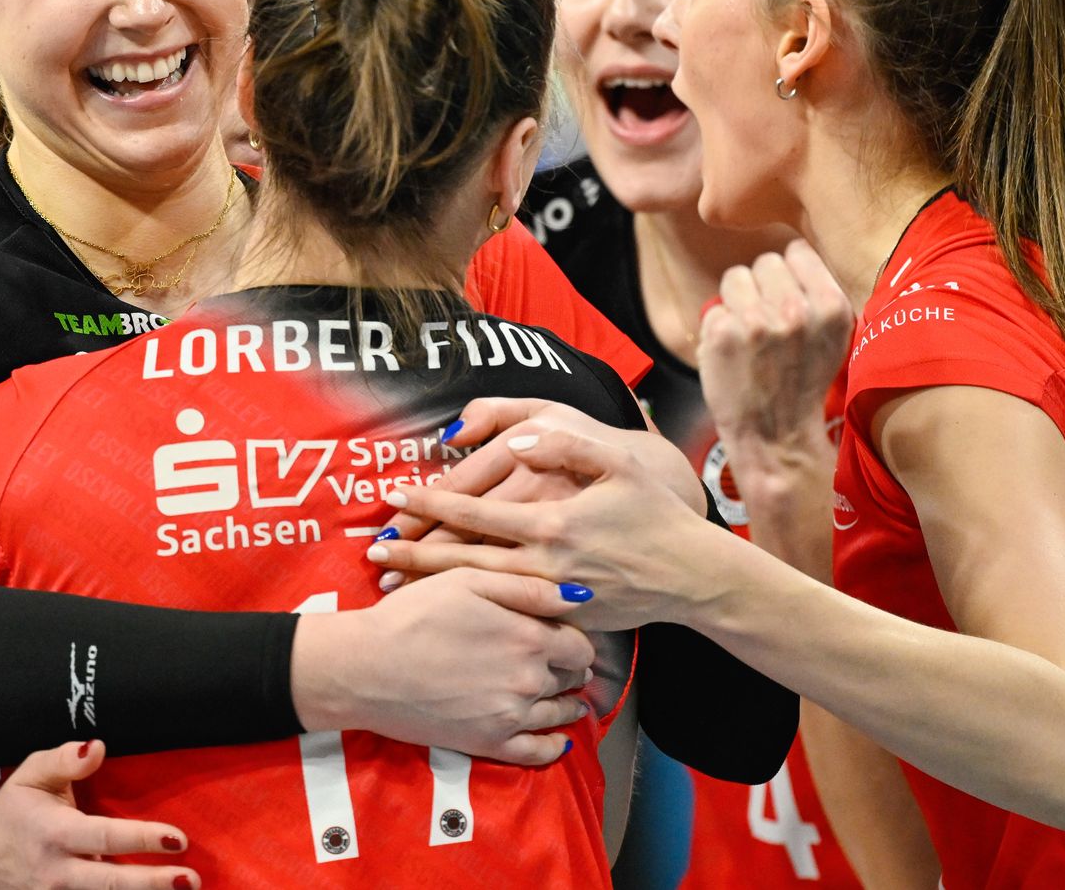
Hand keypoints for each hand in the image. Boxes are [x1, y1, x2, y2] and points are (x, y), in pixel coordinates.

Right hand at [0, 739, 196, 889]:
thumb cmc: (14, 810)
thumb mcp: (31, 774)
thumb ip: (65, 760)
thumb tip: (97, 748)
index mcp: (54, 832)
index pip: (105, 836)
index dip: (142, 838)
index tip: (178, 838)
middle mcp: (57, 872)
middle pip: (110, 883)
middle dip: (152, 884)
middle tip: (189, 880)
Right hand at [295, 568, 593, 763]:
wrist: (365, 667)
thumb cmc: (412, 615)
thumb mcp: (467, 580)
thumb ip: (526, 587)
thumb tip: (579, 598)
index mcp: (528, 638)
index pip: (581, 644)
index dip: (576, 637)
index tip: (564, 634)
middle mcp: (528, 681)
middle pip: (571, 678)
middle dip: (569, 668)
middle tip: (561, 662)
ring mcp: (510, 717)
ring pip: (559, 713)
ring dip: (566, 703)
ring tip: (564, 696)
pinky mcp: (488, 744)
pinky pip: (537, 753)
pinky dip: (554, 746)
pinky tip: (558, 738)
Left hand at [366, 417, 724, 632]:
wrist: (693, 576)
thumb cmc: (654, 513)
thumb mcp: (616, 463)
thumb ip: (562, 446)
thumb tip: (510, 444)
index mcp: (551, 522)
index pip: (474, 512)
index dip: (429, 504)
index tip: (393, 497)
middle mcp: (545, 566)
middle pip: (463, 560)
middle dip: (413, 555)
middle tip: (371, 552)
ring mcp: (552, 599)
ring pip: (478, 592)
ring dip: (432, 586)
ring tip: (390, 583)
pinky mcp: (562, 620)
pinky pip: (505, 612)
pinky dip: (469, 608)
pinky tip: (443, 607)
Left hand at [700, 240, 849, 455]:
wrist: (777, 436)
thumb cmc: (802, 383)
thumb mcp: (832, 337)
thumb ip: (816, 293)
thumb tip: (791, 251)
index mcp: (831, 306)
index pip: (797, 251)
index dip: (789, 274)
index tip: (787, 298)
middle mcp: (796, 310)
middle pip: (764, 261)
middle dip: (761, 286)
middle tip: (766, 322)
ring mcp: (757, 321)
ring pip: (735, 277)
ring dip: (737, 301)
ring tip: (749, 336)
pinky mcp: (723, 335)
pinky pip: (714, 308)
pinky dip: (718, 328)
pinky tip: (733, 354)